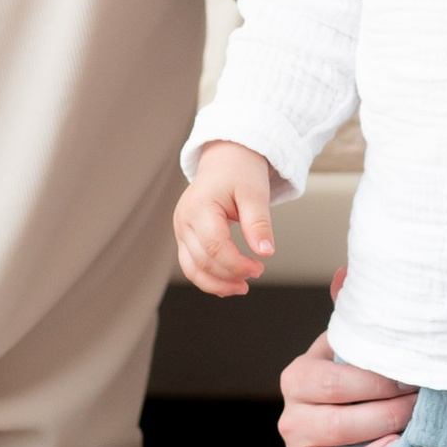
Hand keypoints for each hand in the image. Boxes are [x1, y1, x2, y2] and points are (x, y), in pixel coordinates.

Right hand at [175, 140, 278, 295]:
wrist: (225, 160)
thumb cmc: (239, 172)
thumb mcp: (254, 193)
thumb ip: (258, 223)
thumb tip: (265, 252)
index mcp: (199, 207)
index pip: (214, 247)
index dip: (237, 264)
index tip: (259, 268)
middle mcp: (184, 220)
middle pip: (201, 262)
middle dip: (229, 276)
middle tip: (256, 273)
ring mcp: (181, 230)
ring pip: (191, 269)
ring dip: (216, 284)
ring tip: (242, 287)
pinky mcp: (185, 236)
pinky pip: (192, 264)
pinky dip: (209, 277)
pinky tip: (229, 282)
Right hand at [278, 284, 414, 446]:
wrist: (340, 428)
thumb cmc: (355, 384)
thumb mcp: (350, 349)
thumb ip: (353, 317)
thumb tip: (347, 273)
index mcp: (299, 378)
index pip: (338, 380)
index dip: (381, 381)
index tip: (417, 377)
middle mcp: (291, 420)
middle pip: (339, 421)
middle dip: (388, 414)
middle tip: (424, 408)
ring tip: (406, 446)